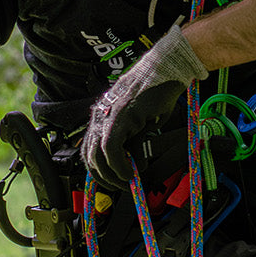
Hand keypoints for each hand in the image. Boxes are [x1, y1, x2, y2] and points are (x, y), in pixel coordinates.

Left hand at [81, 24, 207, 188]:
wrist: (166, 70)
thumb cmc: (156, 92)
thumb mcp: (141, 123)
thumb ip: (133, 141)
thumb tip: (135, 164)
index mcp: (102, 114)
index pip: (89, 149)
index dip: (98, 170)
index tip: (111, 181)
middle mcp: (100, 115)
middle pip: (90, 155)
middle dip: (104, 177)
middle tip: (121, 186)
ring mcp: (108, 115)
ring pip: (98, 155)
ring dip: (112, 174)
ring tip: (128, 181)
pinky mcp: (120, 116)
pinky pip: (112, 148)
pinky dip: (119, 165)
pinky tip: (131, 172)